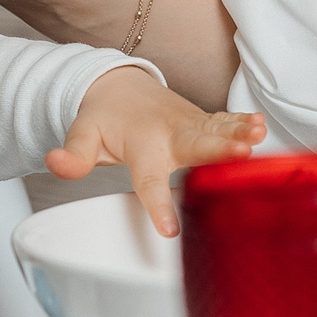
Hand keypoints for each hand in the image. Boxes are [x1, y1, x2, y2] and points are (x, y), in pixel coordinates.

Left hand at [48, 64, 267, 236]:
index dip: (158, 206)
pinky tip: (262, 127)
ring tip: (259, 135)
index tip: (170, 231)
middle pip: (196, 145)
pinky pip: (224, 121)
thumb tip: (54, 163)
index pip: (149, 181)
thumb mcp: (82, 135)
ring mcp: (189, 124)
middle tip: (243, 151)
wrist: (121, 85)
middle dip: (220, 149)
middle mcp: (170, 134)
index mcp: (142, 146)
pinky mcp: (202, 121)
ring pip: (216, 130)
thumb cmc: (104, 117)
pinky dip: (243, 122)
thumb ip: (73, 155)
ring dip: (239, 132)